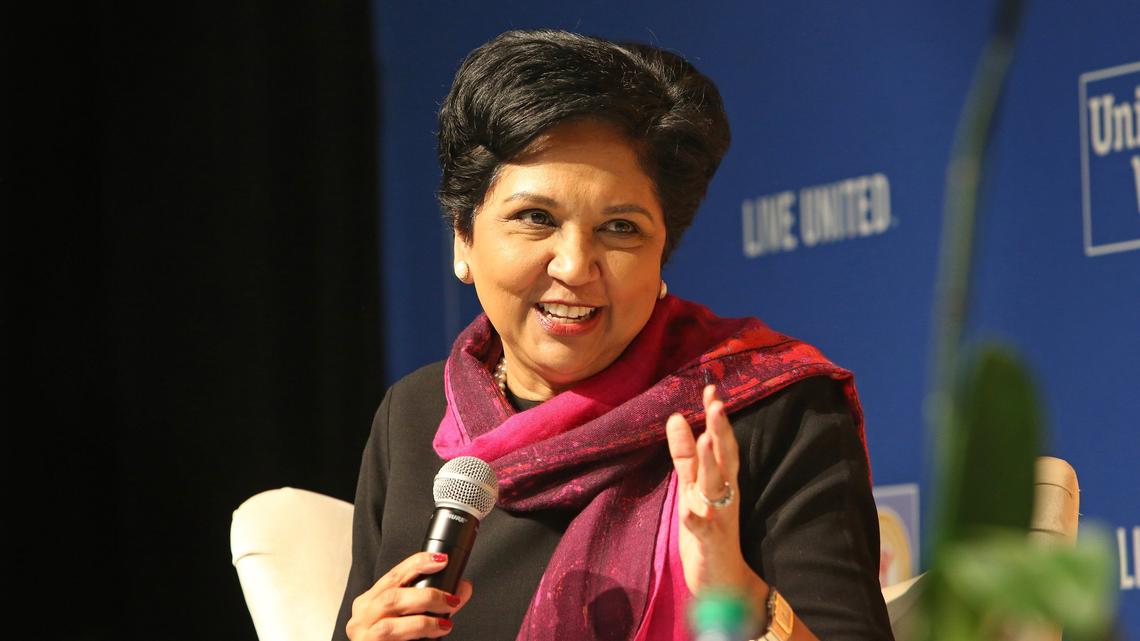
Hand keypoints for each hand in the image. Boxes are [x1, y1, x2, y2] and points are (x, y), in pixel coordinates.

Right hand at [345, 551, 472, 639]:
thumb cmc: (393, 640)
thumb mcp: (408, 618)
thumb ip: (433, 603)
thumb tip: (463, 587)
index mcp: (370, 601)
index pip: (393, 575)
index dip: (417, 564)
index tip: (442, 560)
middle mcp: (362, 616)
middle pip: (392, 597)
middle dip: (427, 596)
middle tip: (451, 601)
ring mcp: (364, 636)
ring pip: (391, 625)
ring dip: (424, 623)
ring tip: (444, 625)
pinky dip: (418, 639)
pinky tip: (432, 639)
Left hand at [666, 385, 767, 603]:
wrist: (722, 579)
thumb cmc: (708, 528)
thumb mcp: (692, 487)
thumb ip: (685, 455)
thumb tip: (675, 416)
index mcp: (720, 480)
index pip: (721, 442)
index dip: (716, 417)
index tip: (710, 389)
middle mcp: (724, 494)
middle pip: (725, 459)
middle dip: (721, 431)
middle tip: (717, 403)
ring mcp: (720, 518)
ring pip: (717, 487)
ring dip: (712, 464)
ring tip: (708, 439)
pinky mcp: (712, 543)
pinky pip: (704, 530)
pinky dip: (696, 520)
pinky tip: (687, 512)